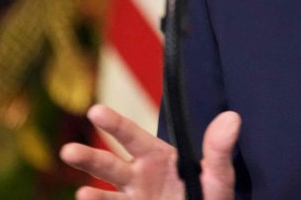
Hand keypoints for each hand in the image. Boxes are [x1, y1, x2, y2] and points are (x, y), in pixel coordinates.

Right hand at [59, 104, 240, 199]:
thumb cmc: (210, 197)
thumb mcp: (218, 176)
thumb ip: (219, 149)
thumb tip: (232, 118)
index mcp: (157, 157)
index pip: (132, 136)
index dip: (114, 123)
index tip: (96, 111)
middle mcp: (139, 177)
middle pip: (109, 164)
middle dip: (89, 157)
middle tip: (68, 151)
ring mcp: (133, 199)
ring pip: (105, 193)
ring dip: (91, 192)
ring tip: (82, 193)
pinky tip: (86, 198)